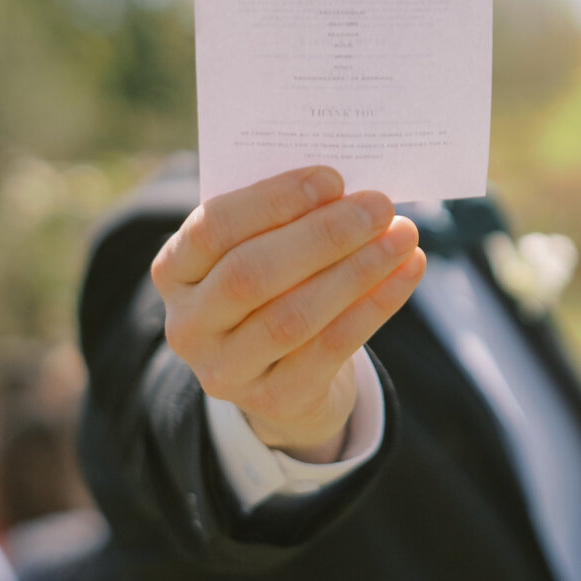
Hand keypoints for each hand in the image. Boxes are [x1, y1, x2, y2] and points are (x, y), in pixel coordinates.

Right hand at [151, 167, 425, 462]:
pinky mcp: (273, 401)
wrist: (281, 378)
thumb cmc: (273, 286)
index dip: (272, 201)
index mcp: (173, 271)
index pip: (213, 228)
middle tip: (379, 206)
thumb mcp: (257, 250)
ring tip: (403, 236)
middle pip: (252, 274)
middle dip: (323, 235)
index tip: (333, 179)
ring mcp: (225, 370)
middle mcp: (187, 325)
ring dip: (357, 270)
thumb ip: (282, 219)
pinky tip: (407, 271)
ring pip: (294, 316)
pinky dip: (376, 305)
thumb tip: (349, 187)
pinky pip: (331, 348)